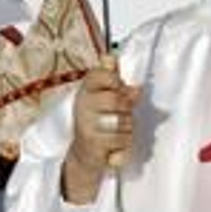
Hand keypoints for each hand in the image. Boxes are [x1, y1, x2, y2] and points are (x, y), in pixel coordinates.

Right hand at [61, 55, 139, 204]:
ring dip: (127, 129)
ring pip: (124, 123)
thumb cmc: (99, 121)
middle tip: (122, 114)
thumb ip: (111, 77)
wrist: (84, 154)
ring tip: (116, 131)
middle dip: (126, 109)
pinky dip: (124, 146)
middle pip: (117, 100)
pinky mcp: (93, 146)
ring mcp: (86, 126)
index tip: (117, 87)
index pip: (101, 74)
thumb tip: (110, 57)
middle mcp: (83, 106)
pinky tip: (113, 147)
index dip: (115, 80)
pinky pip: (123, 142)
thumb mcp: (104, 95)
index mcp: (87, 90)